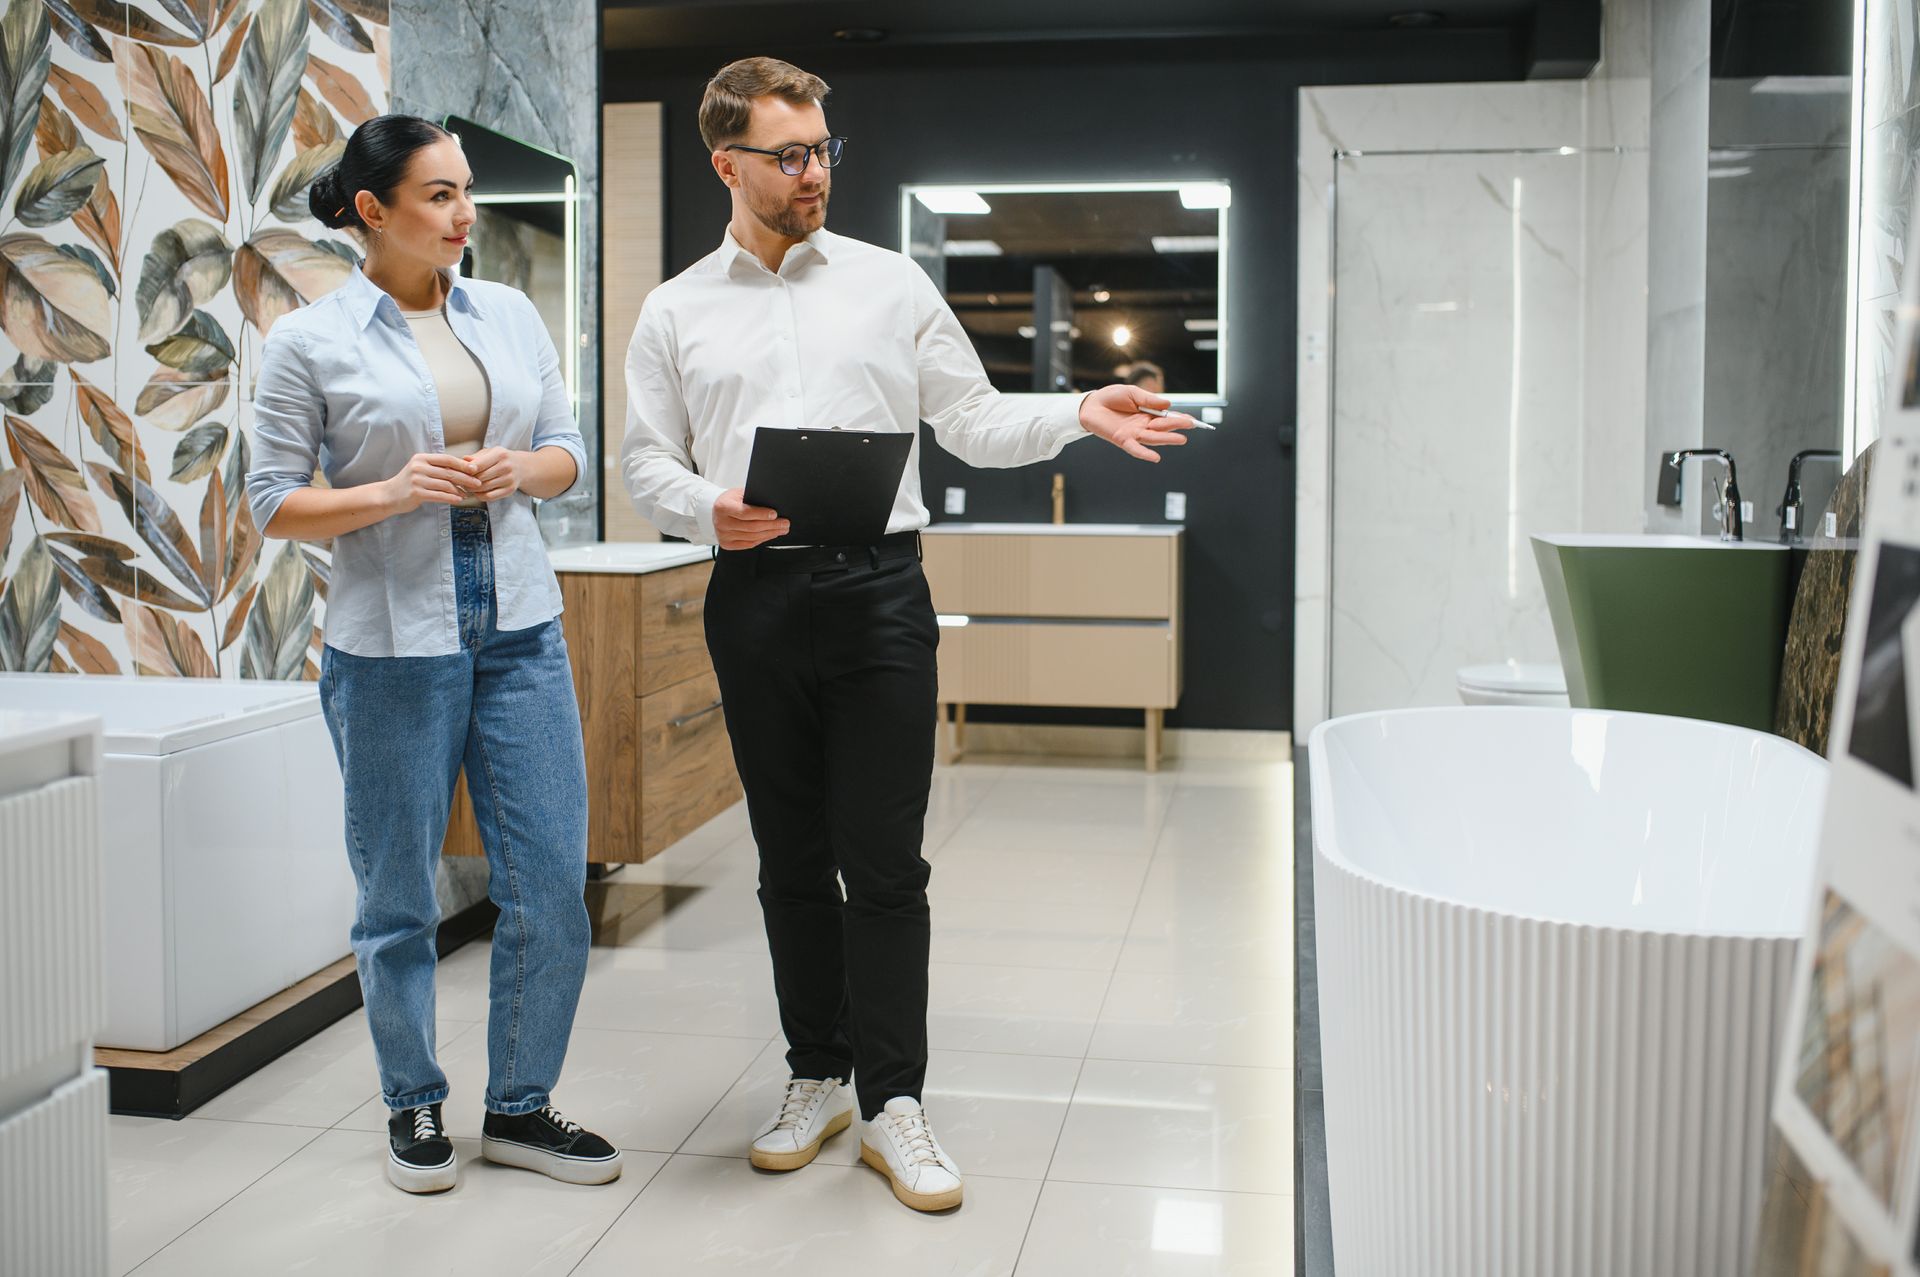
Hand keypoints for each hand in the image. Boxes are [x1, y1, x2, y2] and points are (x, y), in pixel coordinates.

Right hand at [385, 452, 479, 512]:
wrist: (389, 495)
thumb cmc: (410, 483)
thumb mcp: (421, 469)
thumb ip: (438, 467)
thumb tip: (463, 467)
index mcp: (422, 458)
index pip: (447, 459)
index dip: (463, 464)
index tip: (475, 470)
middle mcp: (419, 467)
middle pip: (449, 472)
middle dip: (466, 478)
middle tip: (477, 483)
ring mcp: (417, 480)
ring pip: (445, 485)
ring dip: (459, 490)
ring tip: (467, 494)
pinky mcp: (416, 493)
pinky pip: (439, 495)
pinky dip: (451, 498)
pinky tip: (458, 500)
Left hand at [467, 447, 530, 501]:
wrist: (522, 467)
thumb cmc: (501, 459)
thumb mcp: (490, 452)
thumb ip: (476, 457)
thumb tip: (463, 460)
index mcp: (500, 454)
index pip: (479, 464)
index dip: (468, 469)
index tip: (462, 471)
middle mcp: (506, 467)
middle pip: (480, 477)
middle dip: (468, 480)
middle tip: (462, 480)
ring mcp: (509, 480)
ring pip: (484, 488)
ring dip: (472, 489)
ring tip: (467, 486)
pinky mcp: (509, 490)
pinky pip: (489, 496)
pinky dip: (479, 496)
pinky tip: (476, 492)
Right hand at [712, 487, 789, 549]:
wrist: (716, 511)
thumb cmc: (730, 501)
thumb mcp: (739, 493)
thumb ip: (752, 498)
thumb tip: (772, 504)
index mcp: (723, 507)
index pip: (745, 513)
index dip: (762, 514)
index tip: (775, 514)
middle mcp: (721, 522)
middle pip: (751, 527)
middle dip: (772, 525)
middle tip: (784, 523)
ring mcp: (723, 535)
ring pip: (752, 537)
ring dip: (770, 534)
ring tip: (781, 529)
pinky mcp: (727, 544)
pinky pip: (749, 544)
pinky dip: (762, 539)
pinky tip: (770, 535)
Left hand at [1077, 384, 1198, 461]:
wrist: (1090, 404)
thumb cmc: (1111, 397)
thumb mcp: (1132, 392)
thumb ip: (1148, 399)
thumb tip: (1168, 404)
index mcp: (1147, 413)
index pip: (1167, 416)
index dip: (1179, 418)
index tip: (1192, 420)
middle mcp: (1143, 425)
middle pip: (1163, 427)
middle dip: (1177, 426)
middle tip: (1191, 425)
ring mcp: (1134, 434)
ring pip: (1153, 438)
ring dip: (1167, 439)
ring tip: (1182, 439)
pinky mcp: (1122, 440)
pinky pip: (1135, 449)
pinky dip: (1145, 454)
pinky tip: (1156, 457)